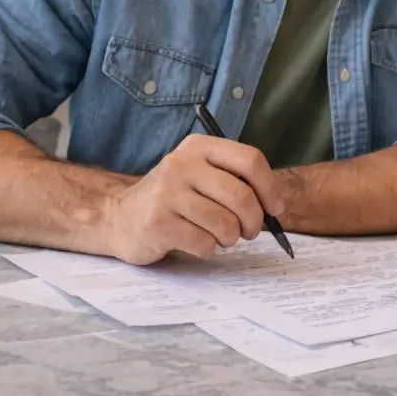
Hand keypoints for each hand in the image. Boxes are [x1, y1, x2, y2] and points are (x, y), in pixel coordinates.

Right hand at [103, 134, 288, 264]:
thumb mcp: (201, 174)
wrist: (119, 216)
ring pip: (225, 223)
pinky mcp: (157, 223)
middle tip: (250, 231)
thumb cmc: (173, 197)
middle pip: (241, 195)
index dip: (270, 187)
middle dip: (254, 221)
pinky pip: (204, 243)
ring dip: (230, 238)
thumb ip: (235, 179)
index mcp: (200, 147)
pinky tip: (197, 242)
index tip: (276, 208)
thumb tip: (277, 203)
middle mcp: (182, 164)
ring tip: (221, 236)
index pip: (250, 159)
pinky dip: (209, 248)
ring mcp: (167, 192)